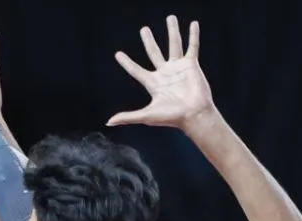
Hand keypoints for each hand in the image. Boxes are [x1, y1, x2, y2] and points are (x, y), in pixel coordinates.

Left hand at [107, 15, 213, 130]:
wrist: (193, 115)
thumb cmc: (172, 117)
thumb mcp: (146, 116)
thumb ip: (128, 117)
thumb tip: (108, 122)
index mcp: (153, 83)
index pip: (136, 70)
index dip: (127, 63)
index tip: (118, 54)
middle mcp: (165, 73)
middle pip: (154, 52)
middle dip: (149, 40)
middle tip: (144, 29)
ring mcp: (178, 67)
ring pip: (174, 44)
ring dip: (172, 31)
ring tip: (170, 18)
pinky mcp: (191, 65)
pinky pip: (192, 47)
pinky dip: (193, 35)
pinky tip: (193, 24)